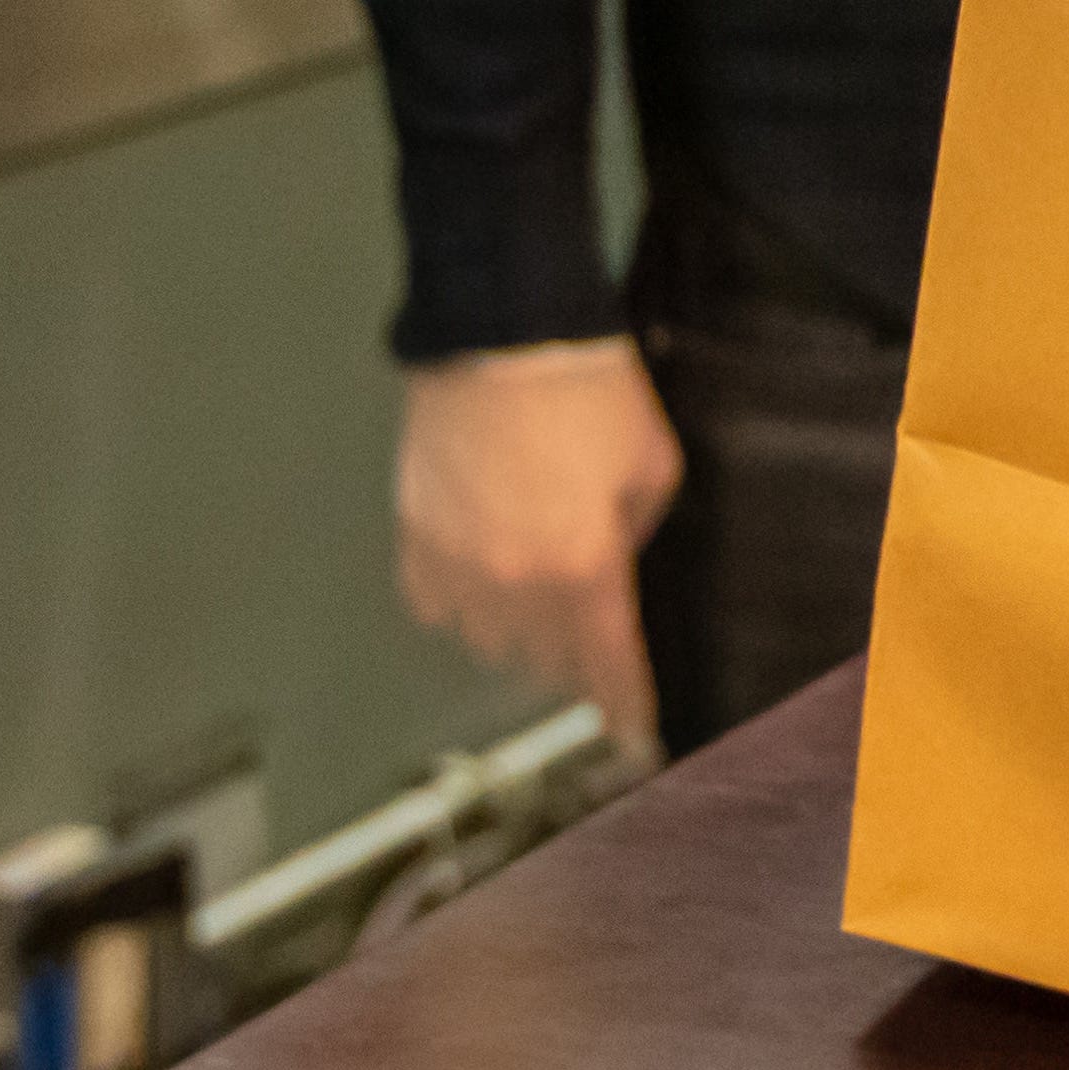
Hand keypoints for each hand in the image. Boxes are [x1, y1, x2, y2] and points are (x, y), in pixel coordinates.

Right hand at [395, 339, 678, 760]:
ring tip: (538, 602)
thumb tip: (616, 555)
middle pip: (546, 662)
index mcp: (585, 569)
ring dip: (518, 634)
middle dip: (576, 661)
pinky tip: (482, 582)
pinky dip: (460, 605)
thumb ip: (638, 529)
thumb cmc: (588, 392)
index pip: (607, 666)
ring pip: (487, 641)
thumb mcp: (653, 465)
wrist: (501, 335)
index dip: (624, 706)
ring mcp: (458, 565)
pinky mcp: (415, 538)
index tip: (634, 733)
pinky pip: (436, 605)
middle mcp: (516, 583)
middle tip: (592, 642)